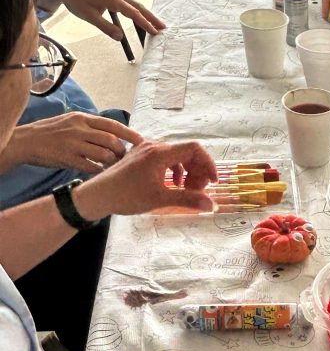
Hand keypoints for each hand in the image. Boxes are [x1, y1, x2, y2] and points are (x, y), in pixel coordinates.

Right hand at [3, 113, 142, 173]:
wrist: (26, 141)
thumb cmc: (51, 131)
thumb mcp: (71, 120)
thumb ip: (90, 126)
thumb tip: (113, 134)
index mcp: (83, 118)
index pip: (112, 125)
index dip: (129, 133)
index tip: (140, 140)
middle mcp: (80, 130)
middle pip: (111, 140)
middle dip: (122, 150)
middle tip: (127, 157)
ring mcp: (73, 144)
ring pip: (103, 153)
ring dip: (113, 161)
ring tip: (116, 165)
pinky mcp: (67, 158)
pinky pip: (90, 166)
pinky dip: (100, 170)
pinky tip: (103, 172)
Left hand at [37, 0, 164, 39]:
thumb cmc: (75, 1)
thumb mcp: (88, 16)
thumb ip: (105, 27)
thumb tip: (120, 37)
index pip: (133, 14)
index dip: (145, 23)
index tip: (154, 32)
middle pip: (139, 7)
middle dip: (151, 17)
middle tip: (163, 27)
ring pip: (134, 3)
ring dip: (145, 13)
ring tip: (154, 22)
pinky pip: (128, 0)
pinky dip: (136, 8)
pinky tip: (137, 13)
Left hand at [75, 140, 217, 218]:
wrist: (96, 196)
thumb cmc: (126, 196)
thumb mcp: (159, 199)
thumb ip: (187, 199)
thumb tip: (211, 205)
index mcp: (160, 153)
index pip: (194, 149)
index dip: (207, 163)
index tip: (212, 181)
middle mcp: (154, 146)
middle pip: (187, 152)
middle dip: (197, 170)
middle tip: (199, 189)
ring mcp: (146, 149)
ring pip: (177, 155)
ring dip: (187, 171)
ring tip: (187, 189)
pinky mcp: (140, 155)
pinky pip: (166, 158)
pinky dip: (175, 170)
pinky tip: (172, 185)